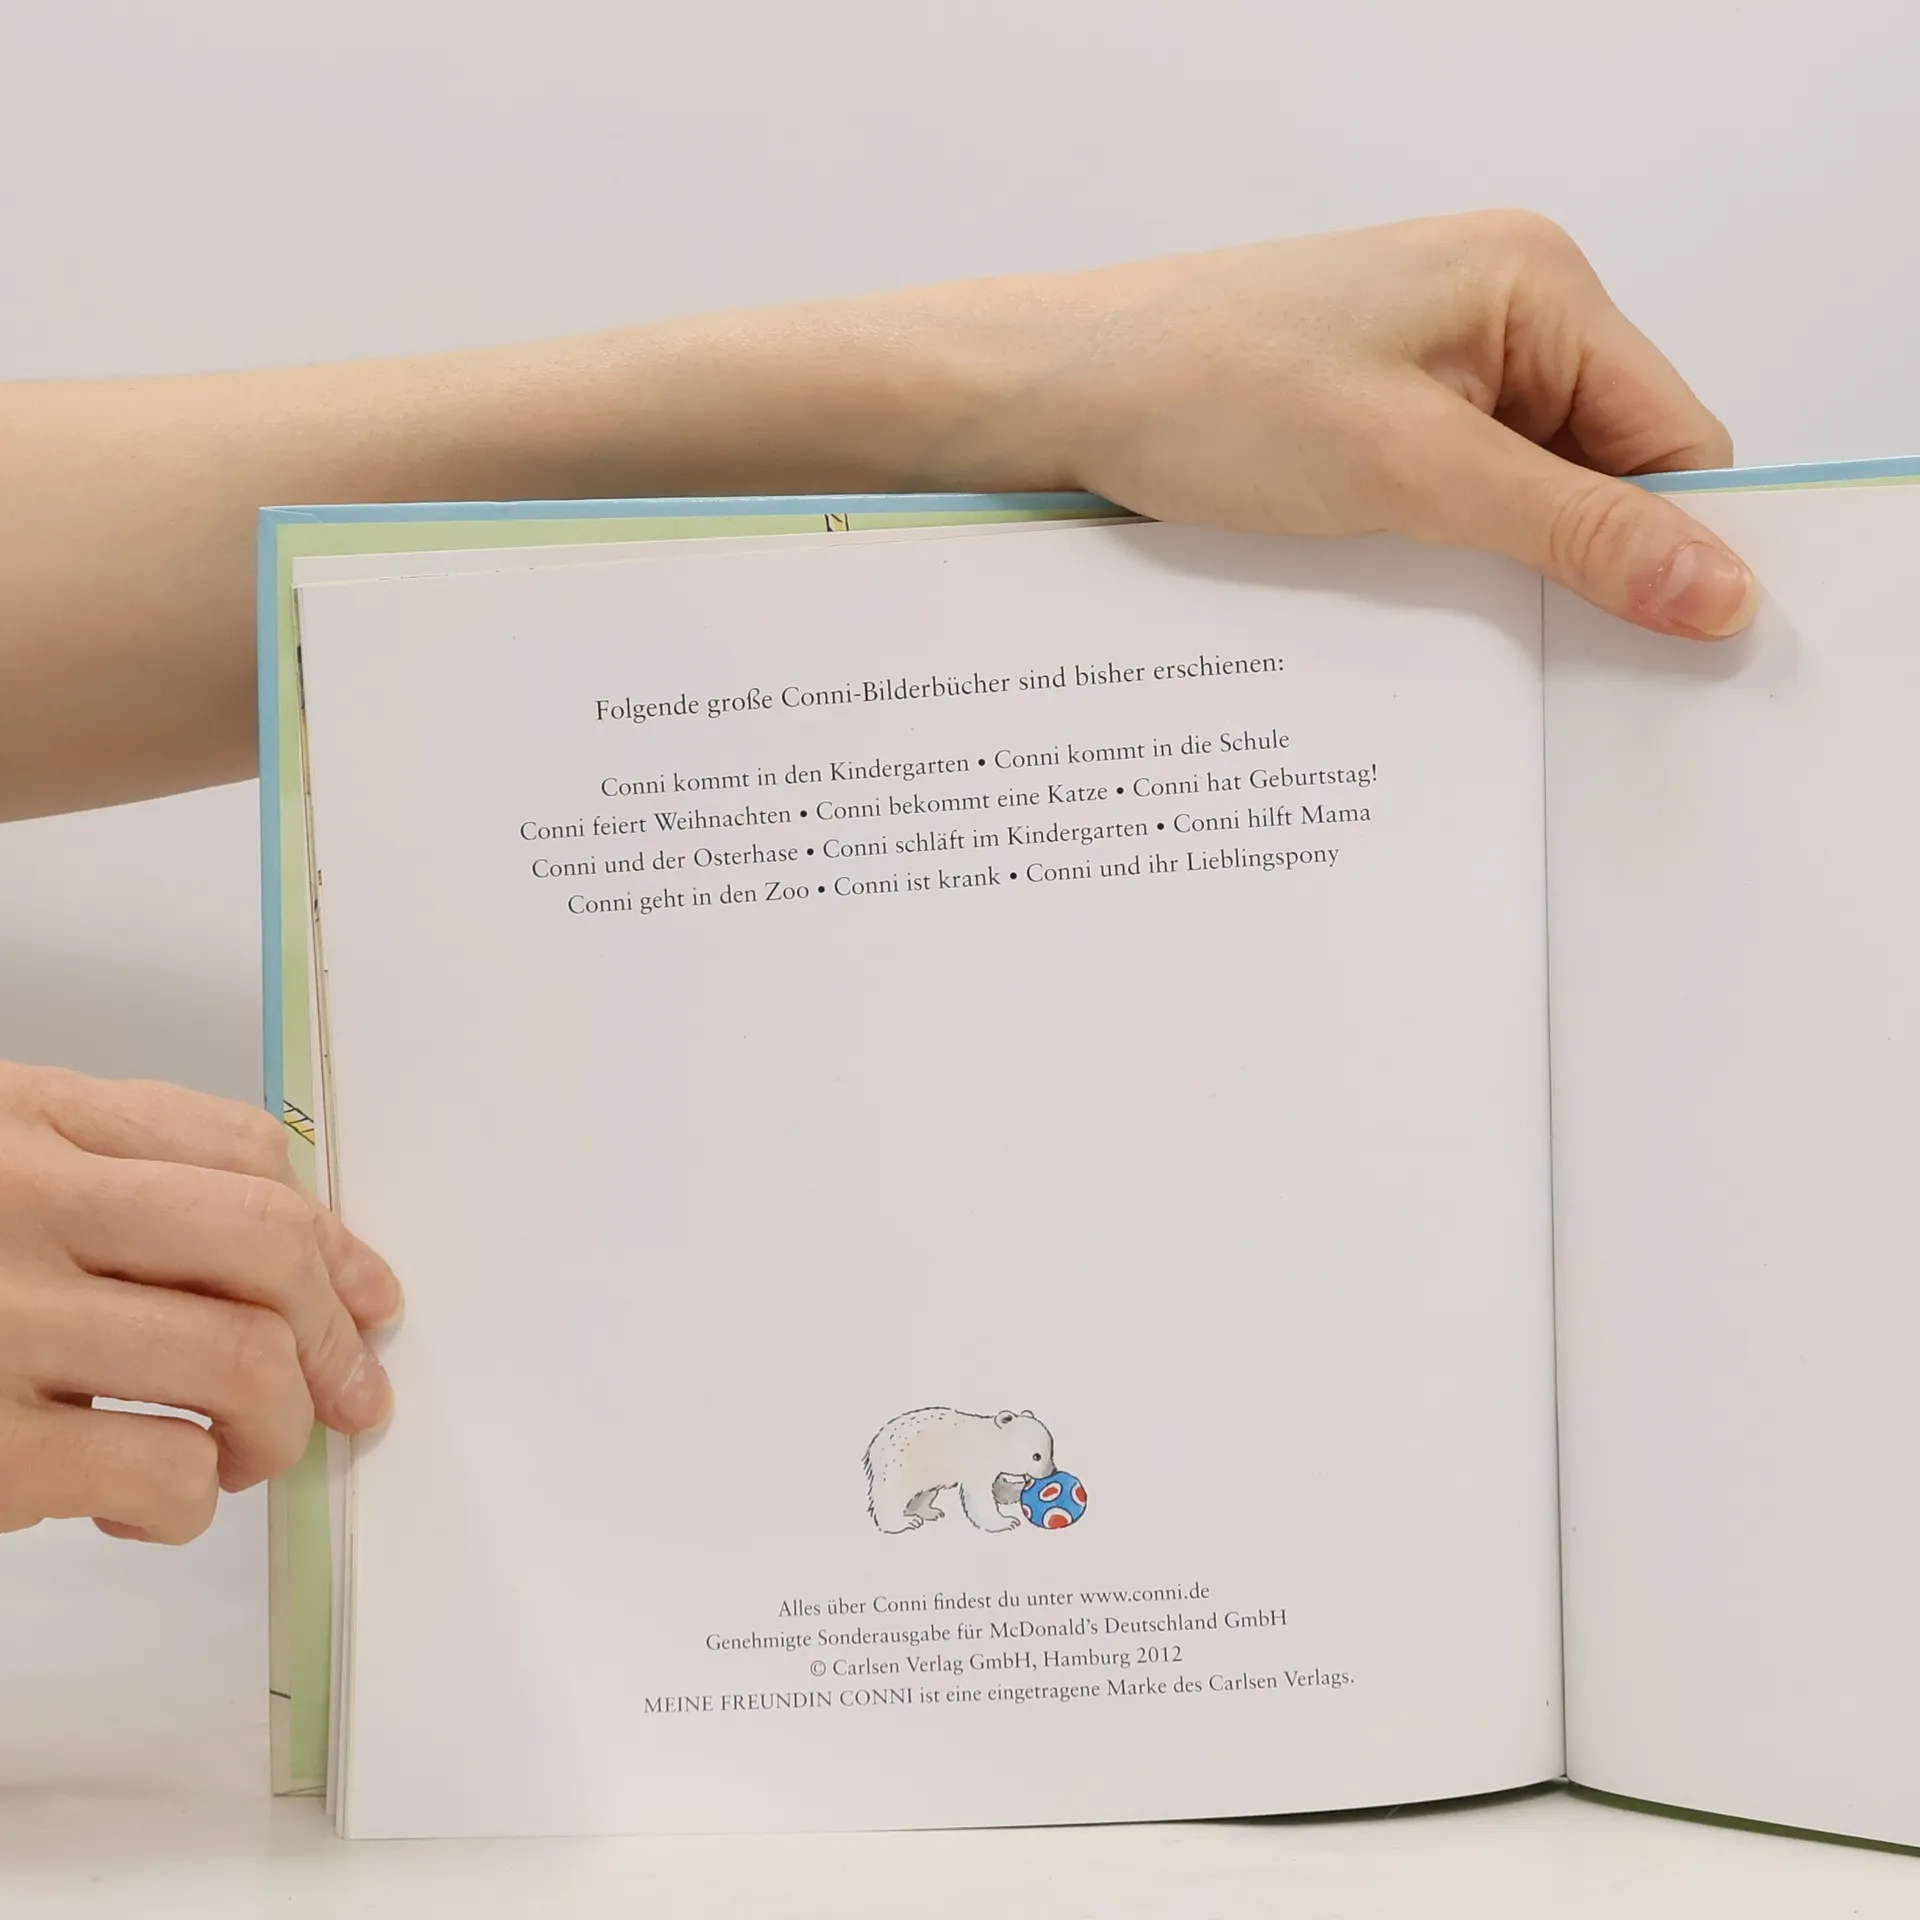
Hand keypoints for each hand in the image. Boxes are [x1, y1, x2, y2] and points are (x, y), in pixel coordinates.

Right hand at [0, 1062, 399, 1544]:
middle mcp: (18, 1204)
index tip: (365, 1295)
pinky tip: (148, 1502)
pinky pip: (160, 1469)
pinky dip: (187, 1500)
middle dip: (334, 1330)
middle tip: (345, 1389)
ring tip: (243, 1451)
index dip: (333, 1235)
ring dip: (277, 1426)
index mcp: (28, 1121)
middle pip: (261, 1243)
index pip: (240, 1150)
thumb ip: (122, 1172)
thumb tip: (309, 1256)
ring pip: (237, 1360)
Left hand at [1008, 210, 1754, 638]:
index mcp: (1538, 283)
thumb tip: (1719, 588)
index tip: (1670, 650)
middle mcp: (1501, 312)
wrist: (1057, 394)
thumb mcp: (1411, 471)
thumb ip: (1572, 530)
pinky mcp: (1379, 417)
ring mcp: (1436, 366)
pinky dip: (1448, 556)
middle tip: (1560, 667)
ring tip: (1461, 626)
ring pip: (1527, 495)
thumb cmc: (1207, 389)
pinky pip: (1457, 499)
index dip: (1677, 544)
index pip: (1674, 436)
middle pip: (1606, 469)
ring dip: (1507, 567)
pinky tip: (1413, 600)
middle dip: (1585, 563)